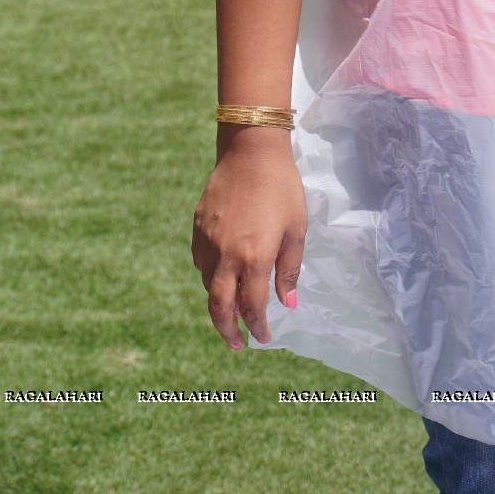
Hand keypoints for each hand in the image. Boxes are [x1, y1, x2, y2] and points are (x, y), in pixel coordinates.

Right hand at [191, 127, 306, 349]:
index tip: (264, 338)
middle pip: (219, 307)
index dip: (258, 327)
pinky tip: (220, 275)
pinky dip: (209, 277)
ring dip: (219, 303)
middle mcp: (226, 255)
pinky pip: (200, 262)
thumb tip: (287, 305)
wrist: (251, 150)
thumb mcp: (296, 229)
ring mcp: (208, 241)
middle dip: (228, 331)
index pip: (252, 307)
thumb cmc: (282, 188)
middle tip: (237, 344)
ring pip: (208, 285)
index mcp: (254, 258)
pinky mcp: (198, 227)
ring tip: (232, 310)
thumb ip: (289, 269)